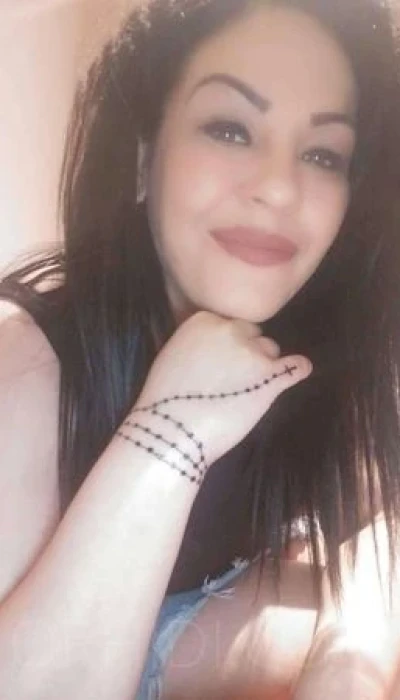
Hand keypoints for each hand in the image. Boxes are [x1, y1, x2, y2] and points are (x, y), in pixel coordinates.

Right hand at [134, 311, 311, 469]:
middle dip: (248, 353)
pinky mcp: (270, 378)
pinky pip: (297, 366)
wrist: (172, 433)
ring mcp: (252, 353)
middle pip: (253, 334)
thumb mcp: (173, 354)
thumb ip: (198, 342)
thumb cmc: (164, 401)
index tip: (222, 362)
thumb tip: (214, 347)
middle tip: (236, 378)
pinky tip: (297, 372)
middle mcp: (230, 330)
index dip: (228, 345)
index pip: (230, 324)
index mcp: (204, 320)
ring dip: (264, 366)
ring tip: (250, 389)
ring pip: (271, 351)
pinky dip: (298, 369)